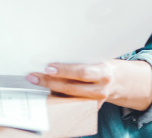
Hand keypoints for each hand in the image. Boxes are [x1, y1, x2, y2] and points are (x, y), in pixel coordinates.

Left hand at [26, 60, 151, 110]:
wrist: (118, 81)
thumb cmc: (102, 64)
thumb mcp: (98, 56)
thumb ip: (82, 55)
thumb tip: (58, 44)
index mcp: (103, 71)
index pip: (81, 72)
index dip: (64, 70)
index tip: (48, 67)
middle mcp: (100, 88)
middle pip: (71, 87)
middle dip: (50, 82)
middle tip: (33, 76)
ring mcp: (95, 100)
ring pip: (69, 97)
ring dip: (50, 90)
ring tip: (36, 81)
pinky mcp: (89, 108)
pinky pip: (70, 103)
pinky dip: (58, 96)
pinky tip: (46, 90)